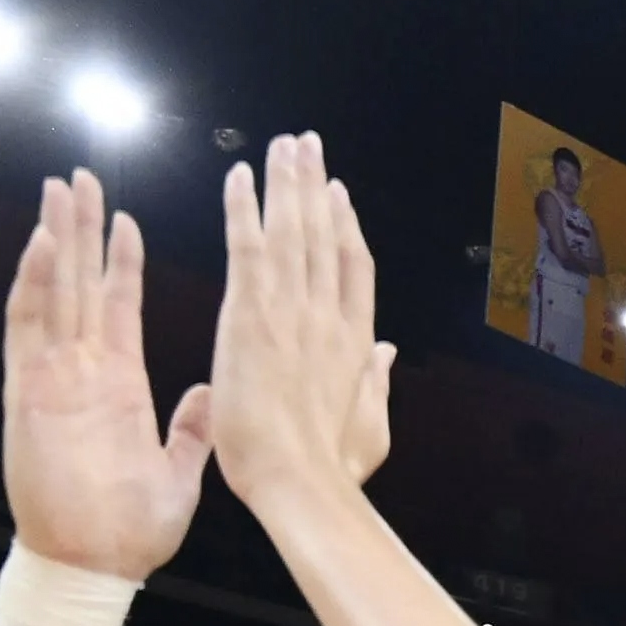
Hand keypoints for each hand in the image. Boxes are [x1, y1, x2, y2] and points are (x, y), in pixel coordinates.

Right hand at [0, 173, 215, 580]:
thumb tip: (210, 393)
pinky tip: (40, 243)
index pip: (119, 306)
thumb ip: (191, 429)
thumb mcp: (179, 470)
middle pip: (80, 284)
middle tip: (81, 177)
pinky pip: (27, 328)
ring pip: (51, 291)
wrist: (98, 565)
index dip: (121, 262)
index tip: (125, 218)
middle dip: (80, 229)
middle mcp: (82, 371)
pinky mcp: (27, 392)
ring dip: (54, 239)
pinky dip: (31, 284)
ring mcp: (52, 377)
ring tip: (59, 189)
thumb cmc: (133, 528)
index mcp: (118, 384)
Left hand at [190, 137, 400, 514]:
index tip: (338, 194)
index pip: (351, 268)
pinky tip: (239, 174)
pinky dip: (244, 207)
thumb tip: (386, 352)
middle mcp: (327, 315)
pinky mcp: (251, 312)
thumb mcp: (370, 427)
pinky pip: (247, 245)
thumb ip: (375, 383)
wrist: (299, 480)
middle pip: (323, 234)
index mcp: (354, 342)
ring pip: (290, 229)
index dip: (345, 226)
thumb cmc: (331, 469)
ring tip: (283, 145)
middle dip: (315, 186)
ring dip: (286, 182)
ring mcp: (292, 309)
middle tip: (307, 146)